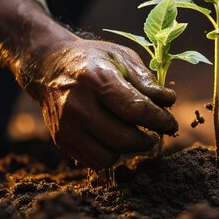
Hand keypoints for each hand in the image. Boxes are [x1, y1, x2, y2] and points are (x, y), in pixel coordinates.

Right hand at [0, 0, 176, 168]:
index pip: (136, 110)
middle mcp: (78, 104)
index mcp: (96, 78)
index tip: (170, 122)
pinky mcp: (61, 139)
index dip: (159, 120)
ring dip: (129, 149)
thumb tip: (168, 102)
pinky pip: (95, 161)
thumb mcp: (122, 58)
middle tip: (156, 133)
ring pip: (110, 156)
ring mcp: (67, 125)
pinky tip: (116, 138)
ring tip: (136, 135)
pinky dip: (112, 154)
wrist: (49, 66)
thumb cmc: (93, 60)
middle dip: (148, 139)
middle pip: (124, 138)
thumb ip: (146, 81)